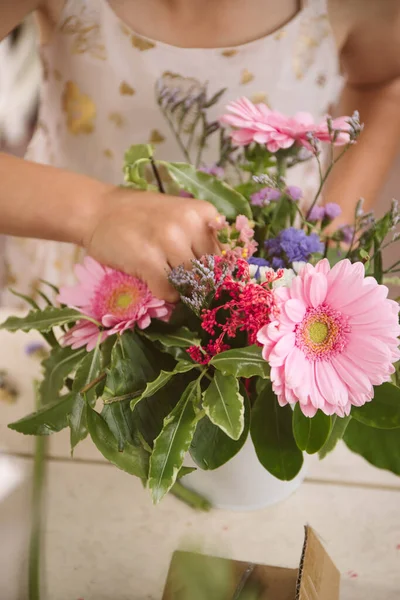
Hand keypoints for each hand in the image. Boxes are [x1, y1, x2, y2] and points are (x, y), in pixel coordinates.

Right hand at [84, 188, 220, 300]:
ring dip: (177, 287)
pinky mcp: (148, 260)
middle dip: (194, 280)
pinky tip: (149, 277)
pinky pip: (169, 292)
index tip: (196, 272)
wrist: (96, 210)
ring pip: (190, 284)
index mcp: (204, 213)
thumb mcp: (178, 217)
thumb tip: (219, 276)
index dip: (210, 270)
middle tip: (173, 271)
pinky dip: (161, 292)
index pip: (223, 257)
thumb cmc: (139, 217)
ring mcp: (169, 241)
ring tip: (159, 271)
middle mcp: (190, 224)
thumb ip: (200, 239)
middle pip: (208, 273)